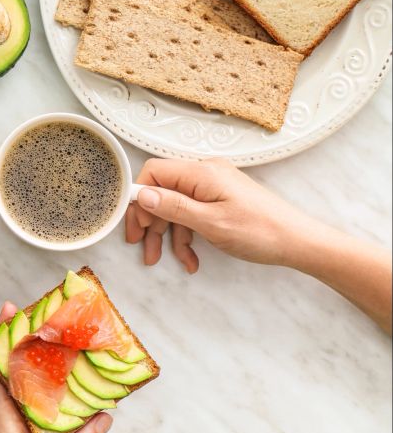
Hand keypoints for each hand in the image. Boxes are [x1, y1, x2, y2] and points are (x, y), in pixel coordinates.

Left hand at [0, 303, 112, 432]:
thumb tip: (104, 417)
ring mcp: (18, 426)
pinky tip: (71, 384)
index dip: (1, 340)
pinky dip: (53, 391)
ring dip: (40, 364)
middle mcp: (9, 417)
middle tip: (45, 316)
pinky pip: (40, 406)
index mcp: (4, 419)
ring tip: (61, 340)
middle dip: (26, 342)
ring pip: (28, 386)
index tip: (9, 310)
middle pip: (13, 371)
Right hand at [125, 157, 325, 271]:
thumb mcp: (210, 222)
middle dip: (150, 222)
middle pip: (162, 192)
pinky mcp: (219, 200)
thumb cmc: (259, 231)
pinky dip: (186, 236)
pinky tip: (189, 259)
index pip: (154, 172)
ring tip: (162, 260)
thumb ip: (173, 206)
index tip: (134, 224)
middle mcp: (205, 174)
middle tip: (143, 247)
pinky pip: (192, 214)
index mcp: (201, 173)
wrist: (297, 241)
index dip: (138, 197)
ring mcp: (213, 187)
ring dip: (167, 235)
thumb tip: (143, 194)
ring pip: (175, 207)